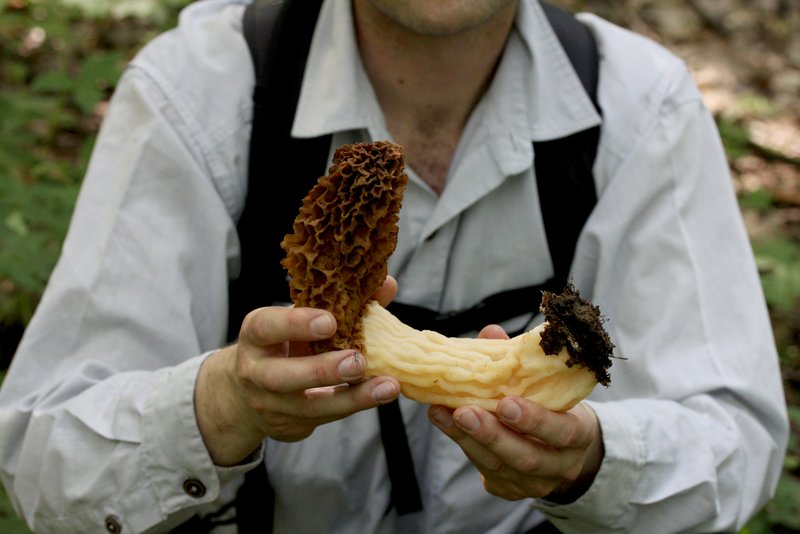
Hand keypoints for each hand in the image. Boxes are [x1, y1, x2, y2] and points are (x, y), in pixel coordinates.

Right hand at [195, 278, 400, 465]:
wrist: (246, 394)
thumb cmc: (285, 344)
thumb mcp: (299, 321)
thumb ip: (339, 302)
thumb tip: (387, 286)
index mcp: (256, 335)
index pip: (266, 327)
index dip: (295, 324)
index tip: (330, 321)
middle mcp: (255, 372)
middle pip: (281, 376)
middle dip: (321, 370)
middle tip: (357, 361)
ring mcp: (269, 404)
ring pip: (308, 406)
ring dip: (351, 398)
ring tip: (386, 386)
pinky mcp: (288, 426)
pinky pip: (324, 418)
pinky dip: (354, 406)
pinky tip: (380, 395)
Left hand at [427, 324, 603, 502]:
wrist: (567, 452)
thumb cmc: (557, 408)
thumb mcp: (552, 387)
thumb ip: (522, 362)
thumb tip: (490, 333)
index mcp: (578, 436)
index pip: (561, 432)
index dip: (534, 420)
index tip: (506, 403)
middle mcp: (559, 466)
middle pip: (525, 457)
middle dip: (492, 435)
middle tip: (464, 412)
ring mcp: (534, 484)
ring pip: (499, 467)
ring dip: (467, 439)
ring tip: (443, 413)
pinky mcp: (509, 490)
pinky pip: (484, 471)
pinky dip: (462, 444)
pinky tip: (443, 421)